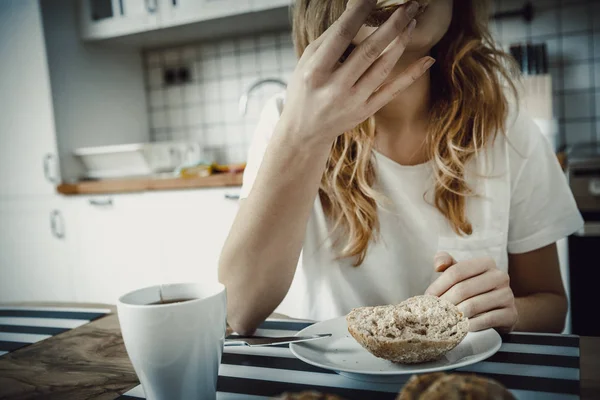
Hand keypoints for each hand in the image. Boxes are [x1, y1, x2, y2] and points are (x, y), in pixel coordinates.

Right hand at [279, 0, 434, 145]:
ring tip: (412, 22)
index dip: (360, 12)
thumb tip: (356, 10)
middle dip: (392, 25)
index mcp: (316, 71)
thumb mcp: (307, 62)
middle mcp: (335, 88)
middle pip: (369, 50)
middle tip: (408, 6)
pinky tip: (427, 60)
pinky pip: (393, 90)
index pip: (341, 35)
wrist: (304, 131)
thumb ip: (330, 39)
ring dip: (401, 42)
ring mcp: (353, 101)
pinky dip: (412, 75)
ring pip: (383, 68)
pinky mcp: (365, 111)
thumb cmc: (305, 90)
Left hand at [425, 252, 518, 331]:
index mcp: (486, 263)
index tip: (428, 297)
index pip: (456, 272)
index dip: (438, 285)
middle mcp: (500, 276)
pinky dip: (471, 325)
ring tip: (444, 320)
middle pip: (463, 289)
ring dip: (455, 315)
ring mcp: (507, 295)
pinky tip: (461, 328)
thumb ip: (447, 263)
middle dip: (445, 302)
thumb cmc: (475, 288)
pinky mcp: (511, 314)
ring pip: (473, 305)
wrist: (501, 309)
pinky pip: (487, 319)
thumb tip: (438, 265)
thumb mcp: (462, 273)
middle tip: (434, 312)